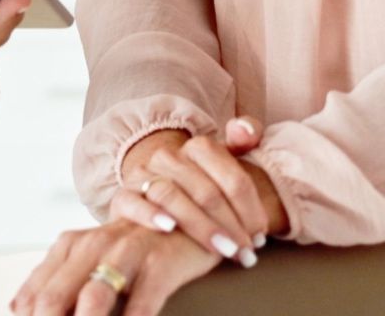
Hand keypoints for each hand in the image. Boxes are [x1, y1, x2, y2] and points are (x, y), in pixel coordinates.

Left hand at [12, 219, 217, 315]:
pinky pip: (139, 309)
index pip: (33, 297)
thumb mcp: (90, 255)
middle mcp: (92, 247)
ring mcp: (125, 253)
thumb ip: (55, 280)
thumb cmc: (133, 245)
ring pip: (92, 302)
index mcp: (70, 246)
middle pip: (52, 301)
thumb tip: (18, 308)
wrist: (184, 211)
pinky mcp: (158, 265)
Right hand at [114, 117, 285, 262]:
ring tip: (223, 251)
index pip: (232, 178)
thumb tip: (243, 130)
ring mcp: (144, 174)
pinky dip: (149, 214)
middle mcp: (170, 157)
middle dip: (230, 226)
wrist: (156, 192)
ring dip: (200, 227)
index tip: (261, 237)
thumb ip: (246, 137)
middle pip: (205, 191)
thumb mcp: (228, 164)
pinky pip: (132, 201)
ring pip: (172, 196)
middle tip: (246, 253)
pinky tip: (168, 228)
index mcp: (200, 147)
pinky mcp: (123, 196)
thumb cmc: (203, 185)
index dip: (251, 210)